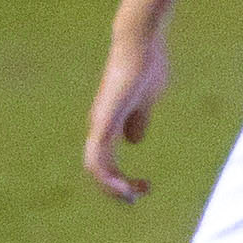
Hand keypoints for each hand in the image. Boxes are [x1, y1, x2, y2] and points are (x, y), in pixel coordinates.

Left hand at [84, 26, 170, 201]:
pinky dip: (107, 175)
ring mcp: (100, 123)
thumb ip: (139, 120)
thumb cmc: (146, 65)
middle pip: (98, 168)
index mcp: (110, 123)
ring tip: (132, 198)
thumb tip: (135, 141)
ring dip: (111, 187)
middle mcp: (100, 125)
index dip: (121, 178)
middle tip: (137, 199)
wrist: (140, 44)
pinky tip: (123, 185)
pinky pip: (99, 156)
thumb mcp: (147, 100)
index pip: (107, 160)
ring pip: (96, 166)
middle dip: (116, 189)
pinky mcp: (105, 120)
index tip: (145, 186)